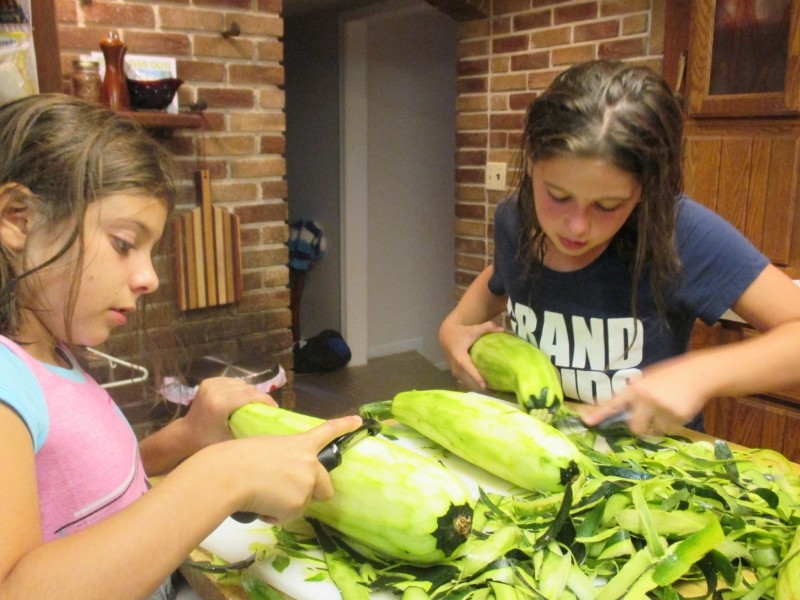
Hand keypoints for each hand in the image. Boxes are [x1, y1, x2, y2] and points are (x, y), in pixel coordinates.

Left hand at [182, 377, 278, 450]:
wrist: (185, 434)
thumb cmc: (208, 442)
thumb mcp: (231, 440)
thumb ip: (248, 429)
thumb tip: (270, 426)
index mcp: (219, 404)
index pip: (250, 395)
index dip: (265, 400)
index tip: (274, 408)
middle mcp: (214, 390)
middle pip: (247, 388)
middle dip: (259, 397)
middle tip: (267, 408)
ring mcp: (210, 384)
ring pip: (240, 383)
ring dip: (250, 392)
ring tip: (255, 403)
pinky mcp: (208, 382)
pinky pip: (232, 382)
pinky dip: (239, 389)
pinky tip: (242, 398)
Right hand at [235, 415, 361, 522]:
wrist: (230, 475)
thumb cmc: (239, 457)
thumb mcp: (268, 448)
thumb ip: (285, 458)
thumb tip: (281, 475)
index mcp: (301, 444)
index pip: (327, 431)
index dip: (344, 426)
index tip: (358, 421)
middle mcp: (310, 464)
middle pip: (325, 487)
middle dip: (311, 494)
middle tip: (287, 494)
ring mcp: (307, 484)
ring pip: (303, 504)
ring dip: (287, 505)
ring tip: (264, 495)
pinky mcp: (298, 504)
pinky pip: (289, 516)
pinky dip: (276, 515)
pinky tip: (261, 505)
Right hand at [439, 319, 503, 389]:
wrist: (446, 335)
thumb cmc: (462, 332)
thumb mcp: (474, 329)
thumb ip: (488, 327)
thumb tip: (503, 329)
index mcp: (459, 355)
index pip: (467, 368)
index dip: (475, 376)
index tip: (484, 385)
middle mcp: (455, 366)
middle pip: (467, 379)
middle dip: (479, 386)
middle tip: (494, 392)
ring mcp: (454, 371)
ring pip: (466, 383)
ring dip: (476, 388)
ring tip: (491, 393)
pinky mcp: (455, 374)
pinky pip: (464, 383)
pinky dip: (473, 386)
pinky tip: (484, 390)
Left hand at [583, 355, 710, 435]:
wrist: (698, 374)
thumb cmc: (670, 377)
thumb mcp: (648, 380)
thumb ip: (635, 395)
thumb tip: (618, 411)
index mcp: (636, 388)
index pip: (613, 403)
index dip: (599, 413)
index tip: (586, 421)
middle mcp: (646, 398)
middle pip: (635, 427)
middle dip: (640, 427)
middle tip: (649, 418)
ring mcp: (661, 407)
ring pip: (655, 430)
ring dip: (660, 424)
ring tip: (668, 407)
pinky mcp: (677, 416)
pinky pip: (670, 429)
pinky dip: (674, 423)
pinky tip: (679, 407)